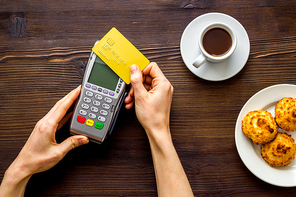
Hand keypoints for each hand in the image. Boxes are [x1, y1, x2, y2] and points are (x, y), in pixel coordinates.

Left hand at [0, 86, 88, 196]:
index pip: (62, 107)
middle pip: (59, 105)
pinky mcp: (44, 128)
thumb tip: (83, 138)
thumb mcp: (58, 153)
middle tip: (79, 90)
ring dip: (67, 103)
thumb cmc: (37, 160)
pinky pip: (56, 116)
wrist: (24, 165)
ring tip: (76, 99)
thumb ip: (72, 144)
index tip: (78, 90)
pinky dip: (64, 112)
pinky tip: (69, 112)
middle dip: (70, 96)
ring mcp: (43, 125)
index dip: (71, 97)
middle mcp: (44, 123)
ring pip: (57, 109)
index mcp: (48, 126)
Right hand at [124, 63, 192, 196]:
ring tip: (130, 99)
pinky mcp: (158, 98)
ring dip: (136, 91)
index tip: (133, 75)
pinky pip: (147, 92)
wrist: (156, 131)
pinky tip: (133, 103)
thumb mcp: (140, 96)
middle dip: (136, 84)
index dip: (141, 70)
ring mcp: (161, 93)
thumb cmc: (153, 117)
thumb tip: (134, 68)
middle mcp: (164, 87)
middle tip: (131, 91)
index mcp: (163, 84)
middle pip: (147, 76)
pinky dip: (139, 96)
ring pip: (145, 85)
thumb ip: (136, 80)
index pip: (152, 67)